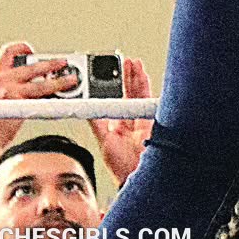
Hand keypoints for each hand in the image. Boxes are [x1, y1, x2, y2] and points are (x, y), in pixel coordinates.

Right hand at [0, 41, 78, 147]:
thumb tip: (40, 78)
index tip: (33, 51)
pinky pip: (41, 99)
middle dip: (51, 63)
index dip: (23, 47)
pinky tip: (61, 100)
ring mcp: (9, 91)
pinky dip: (54, 98)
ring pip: (41, 83)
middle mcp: (0, 80)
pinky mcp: (18, 104)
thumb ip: (14, 84)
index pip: (9, 51)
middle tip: (63, 63)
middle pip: (33, 65)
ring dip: (59, 81)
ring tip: (71, 81)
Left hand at [89, 57, 153, 186]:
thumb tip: (87, 108)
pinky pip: (148, 97)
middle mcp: (130, 120)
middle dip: (126, 77)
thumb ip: (98, 123)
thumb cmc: (122, 167)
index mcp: (117, 126)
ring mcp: (141, 118)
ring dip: (135, 76)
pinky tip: (141, 72)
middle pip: (128, 93)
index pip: (115, 101)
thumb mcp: (104, 142)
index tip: (109, 74)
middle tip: (123, 62)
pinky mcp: (151, 118)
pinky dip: (145, 83)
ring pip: (139, 92)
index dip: (113, 87)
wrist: (138, 176)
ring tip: (132, 63)